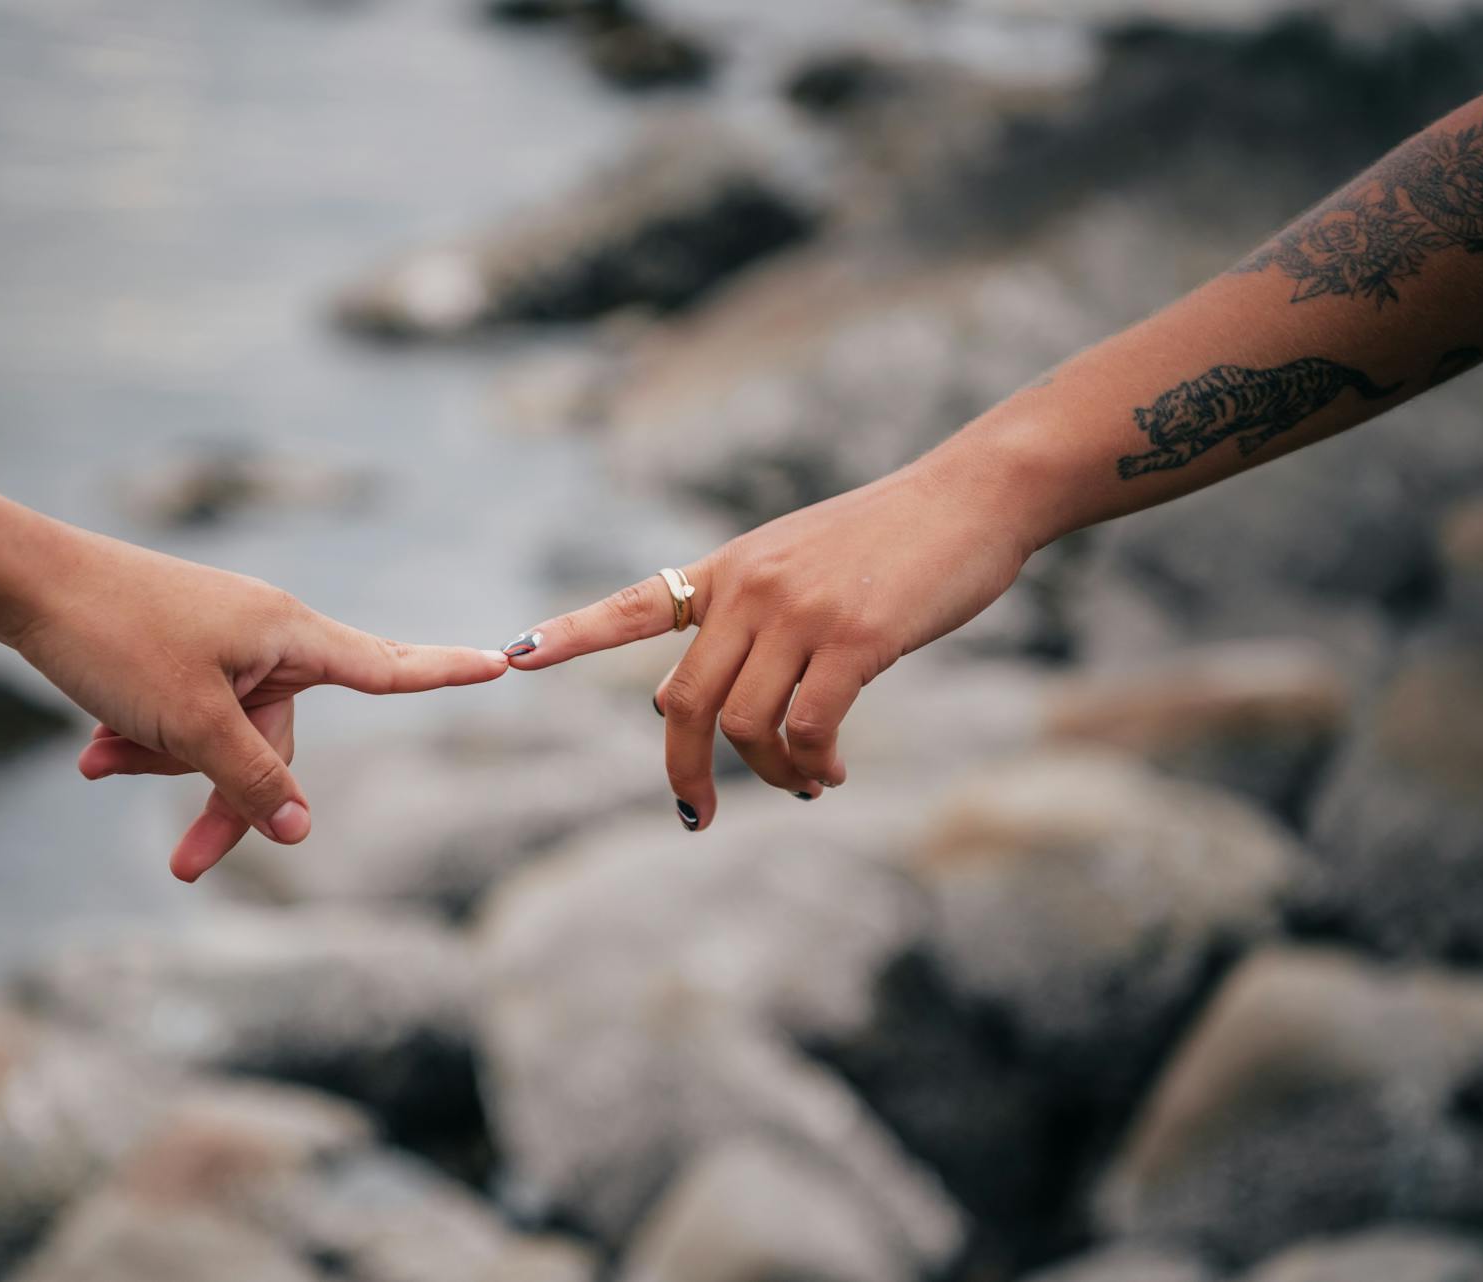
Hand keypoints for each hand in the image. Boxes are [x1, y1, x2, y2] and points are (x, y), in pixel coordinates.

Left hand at [3, 532, 506, 879]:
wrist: (22, 581)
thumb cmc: (114, 638)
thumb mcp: (189, 723)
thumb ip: (251, 779)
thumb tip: (303, 830)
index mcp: (288, 633)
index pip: (386, 666)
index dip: (444, 673)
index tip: (504, 662)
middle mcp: (264, 633)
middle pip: (277, 737)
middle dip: (220, 792)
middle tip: (184, 868)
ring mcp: (220, 640)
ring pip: (220, 731)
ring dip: (165, 762)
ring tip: (100, 761)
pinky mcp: (177, 647)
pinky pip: (185, 711)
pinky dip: (146, 736)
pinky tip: (95, 751)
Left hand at [504, 455, 1037, 828]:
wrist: (971, 498)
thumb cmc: (889, 540)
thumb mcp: (795, 566)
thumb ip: (740, 624)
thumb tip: (685, 702)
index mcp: (727, 570)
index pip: (632, 606)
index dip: (570, 634)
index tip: (511, 655)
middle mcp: (749, 589)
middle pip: (683, 702)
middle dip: (683, 770)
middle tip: (697, 814)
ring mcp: (798, 612)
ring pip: (746, 725)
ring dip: (769, 774)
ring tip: (806, 782)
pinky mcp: (854, 639)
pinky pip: (807, 728)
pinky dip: (812, 764)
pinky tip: (831, 772)